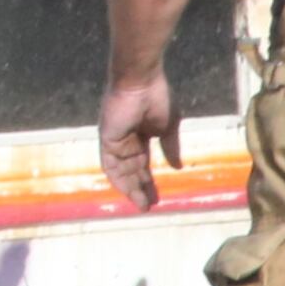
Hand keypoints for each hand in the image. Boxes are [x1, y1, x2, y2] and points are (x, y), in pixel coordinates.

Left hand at [98, 71, 178, 210]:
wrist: (141, 80)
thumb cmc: (157, 97)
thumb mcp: (168, 127)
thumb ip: (170, 147)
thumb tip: (177, 167)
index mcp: (140, 135)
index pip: (142, 163)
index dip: (148, 179)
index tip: (157, 196)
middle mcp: (125, 140)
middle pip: (131, 170)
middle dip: (140, 188)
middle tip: (149, 205)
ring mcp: (115, 139)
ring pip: (121, 170)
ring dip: (130, 187)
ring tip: (142, 203)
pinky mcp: (107, 138)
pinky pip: (110, 163)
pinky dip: (118, 178)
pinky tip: (128, 191)